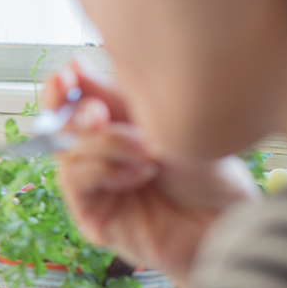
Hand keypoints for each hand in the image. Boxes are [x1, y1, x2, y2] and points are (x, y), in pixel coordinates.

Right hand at [43, 63, 259, 287]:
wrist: (226, 220)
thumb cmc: (206, 175)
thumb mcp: (162, 123)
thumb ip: (116, 99)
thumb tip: (74, 67)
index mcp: (116, 128)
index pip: (72, 105)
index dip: (61, 90)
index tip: (68, 76)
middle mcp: (101, 156)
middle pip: (60, 127)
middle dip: (76, 114)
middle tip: (100, 113)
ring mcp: (94, 186)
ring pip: (69, 152)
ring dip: (105, 144)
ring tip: (145, 152)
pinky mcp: (91, 214)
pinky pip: (75, 180)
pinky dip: (103, 170)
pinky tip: (139, 174)